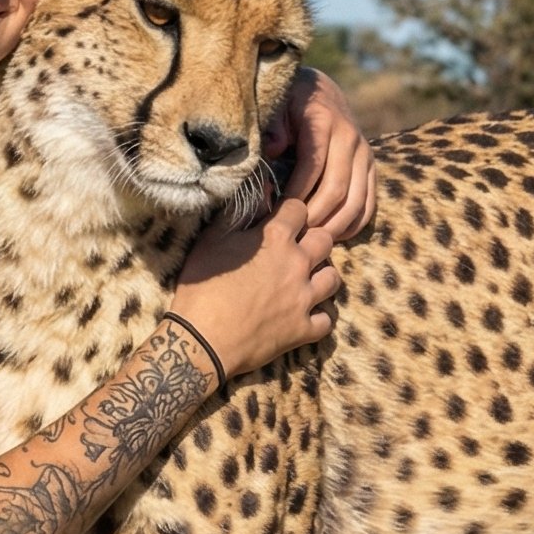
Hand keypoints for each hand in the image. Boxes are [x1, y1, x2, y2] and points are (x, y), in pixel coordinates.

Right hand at [173, 195, 340, 379]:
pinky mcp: (303, 330)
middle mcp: (297, 264)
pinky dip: (317, 317)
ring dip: (321, 276)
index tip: (280, 220)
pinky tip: (303, 315)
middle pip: (325, 240)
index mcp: (275, 238)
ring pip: (333, 279)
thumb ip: (238, 214)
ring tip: (306, 280)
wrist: (200, 341)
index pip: (299, 209)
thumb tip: (260, 191)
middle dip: (313, 240)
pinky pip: (326, 320)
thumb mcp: (211, 242)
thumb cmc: (200, 288)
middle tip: (296, 250)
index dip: (290, 212)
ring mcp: (304, 299)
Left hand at [266, 66, 374, 240]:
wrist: (319, 91)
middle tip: (292, 234)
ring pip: (356, 201)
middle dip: (314, 216)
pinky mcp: (370, 167)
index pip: (312, 166)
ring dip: (334, 226)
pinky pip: (369, 204)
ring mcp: (364, 154)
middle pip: (336, 188)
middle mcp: (350, 138)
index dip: (296, 194)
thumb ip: (273, 126)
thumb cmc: (289, 104)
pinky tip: (333, 236)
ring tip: (311, 240)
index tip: (278, 214)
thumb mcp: (277, 106)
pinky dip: (353, 225)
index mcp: (324, 122)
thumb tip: (274, 149)